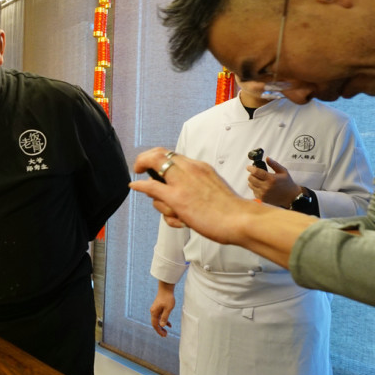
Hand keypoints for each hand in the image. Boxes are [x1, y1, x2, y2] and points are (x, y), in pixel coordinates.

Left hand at [130, 147, 250, 244]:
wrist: (240, 220)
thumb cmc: (229, 209)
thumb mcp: (213, 186)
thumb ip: (196, 183)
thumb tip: (180, 188)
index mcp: (200, 167)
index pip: (173, 154)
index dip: (157, 156)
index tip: (150, 163)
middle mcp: (190, 170)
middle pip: (159, 155)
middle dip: (144, 159)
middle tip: (138, 167)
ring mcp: (182, 183)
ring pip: (155, 178)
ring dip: (156, 196)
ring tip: (174, 213)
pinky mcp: (177, 198)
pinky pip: (151, 187)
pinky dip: (140, 185)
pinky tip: (134, 186)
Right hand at [150, 281, 175, 336]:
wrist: (166, 289)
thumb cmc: (168, 298)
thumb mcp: (168, 309)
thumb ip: (165, 317)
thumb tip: (162, 325)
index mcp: (154, 313)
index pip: (155, 325)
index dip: (159, 331)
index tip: (164, 336)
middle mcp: (153, 312)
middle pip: (155, 323)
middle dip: (160, 330)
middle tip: (165, 335)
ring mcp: (155, 310)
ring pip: (157, 321)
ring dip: (162, 326)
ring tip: (166, 332)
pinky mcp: (158, 308)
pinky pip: (160, 317)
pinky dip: (163, 321)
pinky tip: (169, 325)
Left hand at [248, 157, 300, 207]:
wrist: (291, 197)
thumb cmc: (287, 183)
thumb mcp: (283, 171)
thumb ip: (274, 164)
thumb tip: (267, 158)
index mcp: (271, 179)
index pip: (256, 172)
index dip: (250, 168)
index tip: (248, 167)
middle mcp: (266, 187)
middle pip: (251, 178)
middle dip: (252, 174)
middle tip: (255, 173)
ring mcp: (263, 193)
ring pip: (250, 185)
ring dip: (252, 181)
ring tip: (259, 180)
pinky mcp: (262, 199)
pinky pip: (253, 191)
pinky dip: (255, 188)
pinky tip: (261, 186)